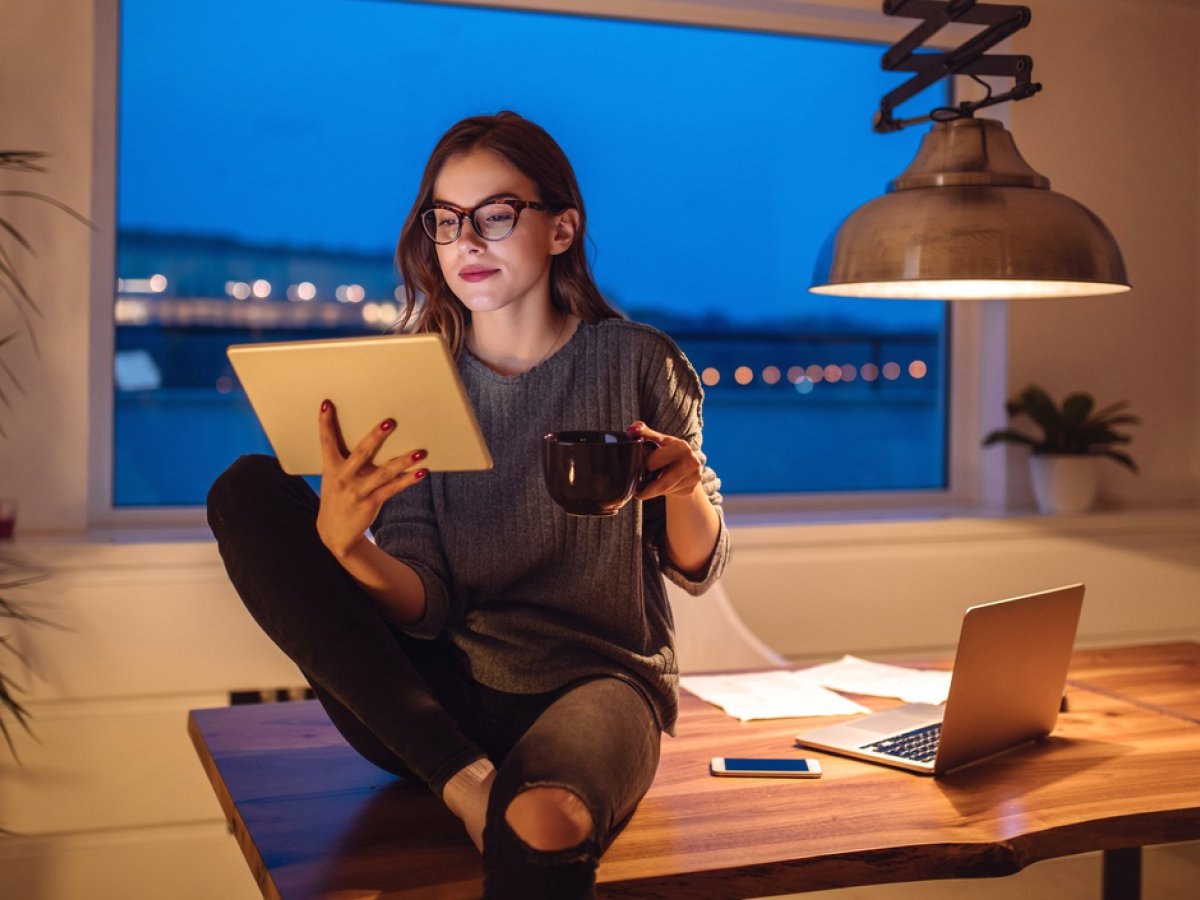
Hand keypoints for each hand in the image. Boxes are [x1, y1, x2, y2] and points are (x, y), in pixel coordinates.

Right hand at [315, 399, 427, 557]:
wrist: (334, 533)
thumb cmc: (339, 496)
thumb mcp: (334, 477)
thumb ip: (347, 458)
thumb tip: (371, 435)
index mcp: (331, 467)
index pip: (326, 441)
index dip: (326, 423)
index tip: (327, 404)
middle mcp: (342, 477)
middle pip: (361, 453)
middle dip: (375, 437)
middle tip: (390, 422)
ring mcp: (357, 491)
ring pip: (383, 473)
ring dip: (403, 461)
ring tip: (420, 452)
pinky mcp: (370, 503)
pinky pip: (392, 489)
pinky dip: (407, 480)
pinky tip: (421, 472)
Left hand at [627, 421, 702, 500]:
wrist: (687, 463)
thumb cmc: (668, 450)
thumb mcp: (657, 439)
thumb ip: (644, 433)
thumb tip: (631, 430)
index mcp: (681, 447)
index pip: (654, 462)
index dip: (645, 465)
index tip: (640, 468)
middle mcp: (691, 461)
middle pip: (662, 484)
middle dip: (648, 485)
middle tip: (640, 484)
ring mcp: (694, 476)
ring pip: (665, 491)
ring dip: (654, 490)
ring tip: (651, 483)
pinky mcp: (692, 488)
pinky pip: (671, 494)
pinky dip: (663, 492)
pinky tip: (663, 485)